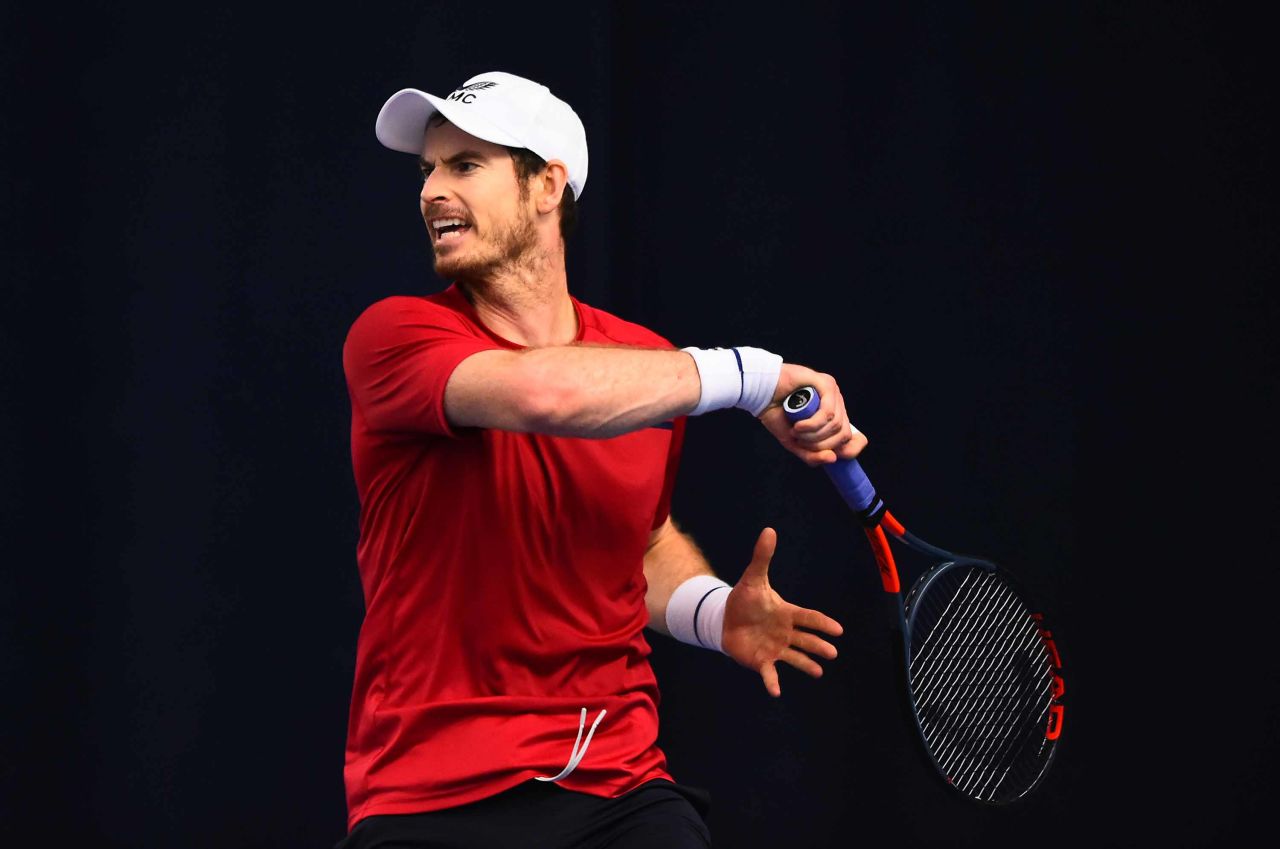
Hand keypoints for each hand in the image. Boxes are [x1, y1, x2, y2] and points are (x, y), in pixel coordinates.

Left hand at [721, 528, 843, 696]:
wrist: (726, 619)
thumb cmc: (744, 600)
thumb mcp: (753, 578)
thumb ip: (762, 557)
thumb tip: (769, 530)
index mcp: (787, 613)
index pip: (808, 617)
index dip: (822, 623)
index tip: (838, 629)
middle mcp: (785, 633)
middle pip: (806, 640)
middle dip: (818, 646)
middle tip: (833, 652)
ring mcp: (775, 648)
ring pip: (794, 658)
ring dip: (805, 665)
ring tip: (818, 672)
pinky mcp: (762, 661)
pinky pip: (770, 673)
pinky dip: (772, 682)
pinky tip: (775, 692)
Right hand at [757, 364, 866, 466]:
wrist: (760, 393)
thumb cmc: (776, 414)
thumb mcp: (794, 443)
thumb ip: (811, 455)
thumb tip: (833, 458)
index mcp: (833, 418)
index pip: (855, 438)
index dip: (851, 450)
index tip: (834, 454)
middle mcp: (837, 404)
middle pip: (844, 435)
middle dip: (821, 445)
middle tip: (800, 440)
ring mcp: (833, 393)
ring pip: (836, 424)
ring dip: (813, 435)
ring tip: (796, 430)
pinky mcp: (826, 383)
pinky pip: (829, 413)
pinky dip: (813, 424)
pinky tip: (798, 425)